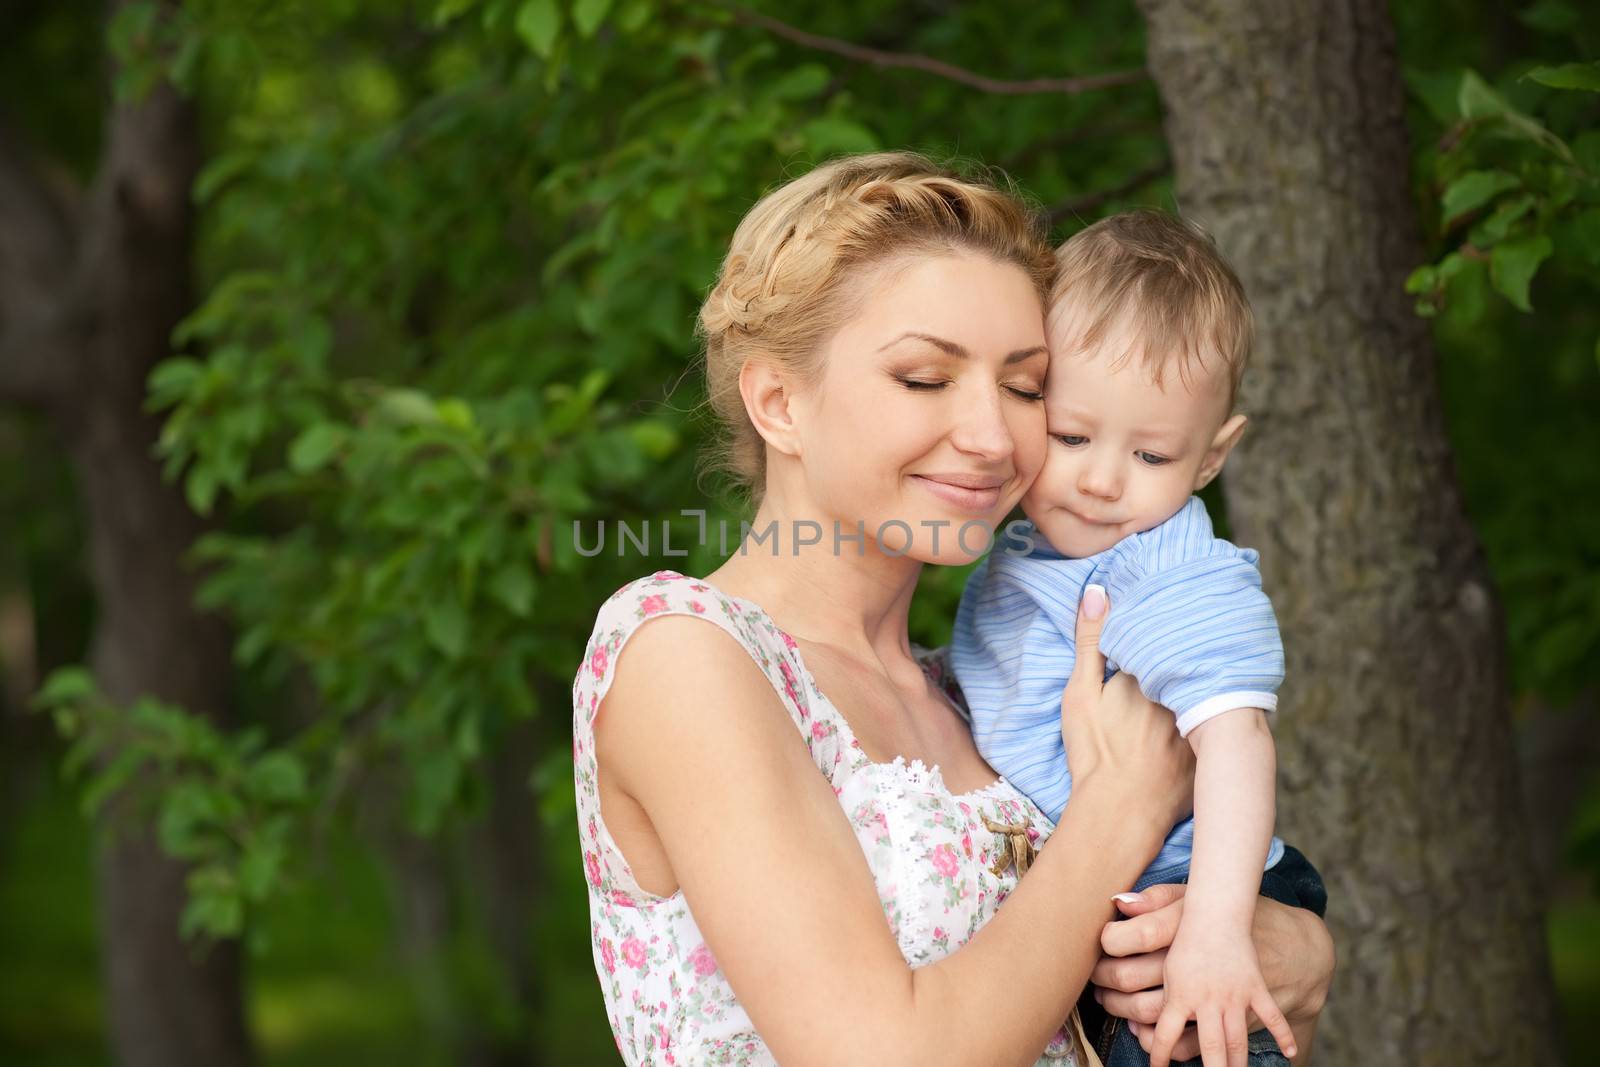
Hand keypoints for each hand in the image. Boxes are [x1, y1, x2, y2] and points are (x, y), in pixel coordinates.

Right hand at [1060, 585, 1193, 833]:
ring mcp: (1203, 722)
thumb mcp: (1081, 693)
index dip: (1158, 628)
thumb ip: (1091, 642)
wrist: (1118, 814)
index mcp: (1153, 674)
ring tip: (1201, 663)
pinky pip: (1218, 722)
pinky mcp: (1211, 751)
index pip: (1162, 637)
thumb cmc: (1094, 753)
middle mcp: (1185, 692)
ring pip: (1206, 689)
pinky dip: (1213, 713)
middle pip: (1188, 661)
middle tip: (1183, 630)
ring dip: (1203, 677)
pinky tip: (1210, 707)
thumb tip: (1098, 591)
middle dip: (1185, 650)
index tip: (1159, 612)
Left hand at [1146, 920, 1295, 1066]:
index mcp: (1180, 990)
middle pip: (1210, 1045)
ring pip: (1237, 1039)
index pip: (1165, 1033)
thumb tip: (1112, 917)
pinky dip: (1283, 1033)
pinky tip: (1290, 1051)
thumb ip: (1135, 933)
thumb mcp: (1153, 935)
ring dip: (1236, 1062)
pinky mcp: (1256, 988)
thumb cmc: (1187, 917)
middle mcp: (1207, 998)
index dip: (1159, 1055)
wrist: (1225, 908)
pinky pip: (1272, 1016)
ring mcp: (1234, 995)